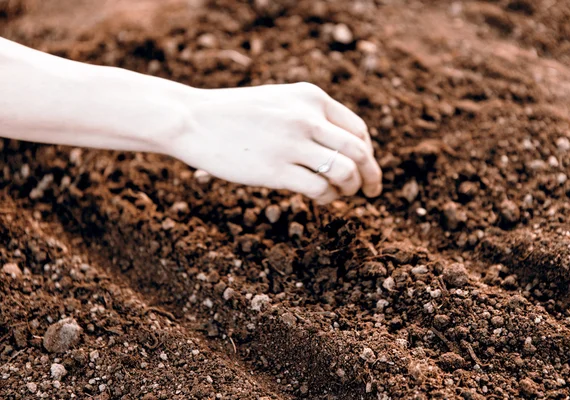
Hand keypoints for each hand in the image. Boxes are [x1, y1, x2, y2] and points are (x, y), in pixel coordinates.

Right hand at [167, 82, 381, 203]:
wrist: (193, 120)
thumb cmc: (235, 114)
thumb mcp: (280, 101)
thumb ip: (311, 117)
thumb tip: (343, 149)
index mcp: (311, 97)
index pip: (357, 130)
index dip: (368, 153)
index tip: (365, 168)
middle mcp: (307, 117)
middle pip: (359, 152)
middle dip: (373, 176)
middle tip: (374, 191)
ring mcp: (292, 143)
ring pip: (345, 172)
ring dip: (351, 188)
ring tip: (341, 194)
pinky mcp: (276, 170)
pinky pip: (320, 189)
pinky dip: (328, 198)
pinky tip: (321, 199)